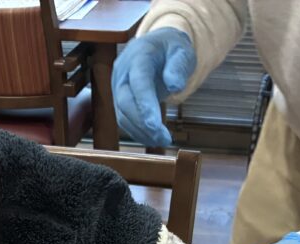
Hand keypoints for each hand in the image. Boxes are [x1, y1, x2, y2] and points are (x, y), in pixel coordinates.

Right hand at [112, 27, 195, 146]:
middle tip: (163, 138)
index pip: (138, 82)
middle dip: (143, 124)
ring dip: (141, 132)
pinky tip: (153, 139)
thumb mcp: (182, 51)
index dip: (145, 105)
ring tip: (162, 140)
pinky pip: (124, 119)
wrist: (157, 46)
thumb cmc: (171, 50)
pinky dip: (138, 132)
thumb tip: (174, 86)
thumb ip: (179, 66)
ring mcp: (118, 86)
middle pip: (125, 102)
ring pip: (122, 114)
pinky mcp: (119, 99)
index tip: (155, 125)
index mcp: (138, 55)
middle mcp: (122, 71)